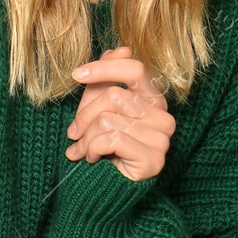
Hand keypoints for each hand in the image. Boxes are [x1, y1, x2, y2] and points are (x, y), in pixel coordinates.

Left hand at [65, 46, 174, 181]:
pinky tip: (93, 159)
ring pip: (108, 119)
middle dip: (84, 115)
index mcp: (153, 99)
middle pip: (114, 95)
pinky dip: (92, 149)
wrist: (107, 189)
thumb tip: (119, 49)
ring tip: (82, 150)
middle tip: (73, 134)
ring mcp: (162, 138)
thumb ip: (107, 79)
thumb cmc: (103, 145)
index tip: (76, 74)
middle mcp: (164, 116)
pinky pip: (111, 139)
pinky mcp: (154, 159)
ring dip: (85, 137)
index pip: (134, 69)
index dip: (103, 68)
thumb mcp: (99, 107)